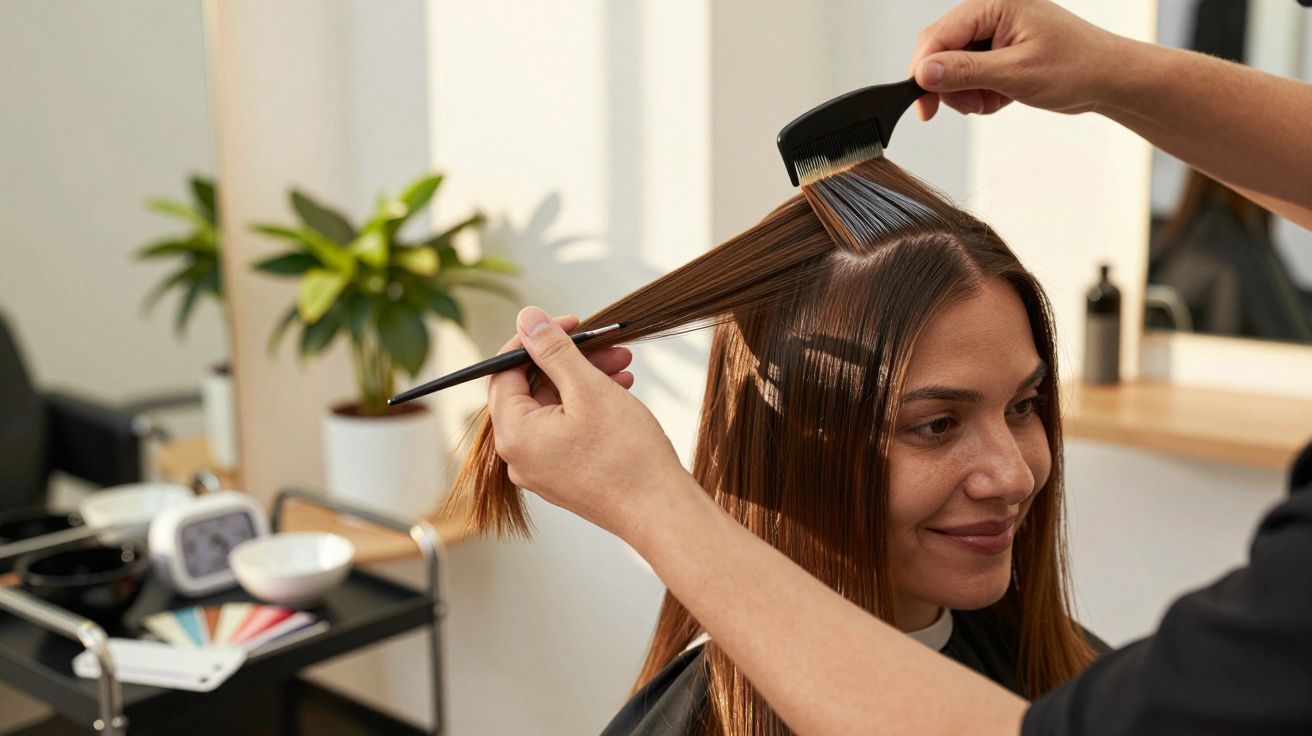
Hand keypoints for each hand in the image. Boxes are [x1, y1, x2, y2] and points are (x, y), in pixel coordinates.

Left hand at [486, 306, 691, 536]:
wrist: (660, 512)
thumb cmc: (627, 456)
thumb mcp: (589, 388)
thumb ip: (554, 349)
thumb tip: (527, 319)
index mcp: (514, 434)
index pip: (504, 371)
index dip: (536, 340)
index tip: (570, 323)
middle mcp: (519, 456)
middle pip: (533, 389)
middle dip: (571, 360)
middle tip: (607, 346)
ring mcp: (541, 469)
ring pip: (554, 408)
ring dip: (586, 381)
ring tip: (624, 368)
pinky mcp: (563, 476)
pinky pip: (566, 430)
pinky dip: (589, 407)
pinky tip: (620, 393)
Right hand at [908, 0, 1129, 119]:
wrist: (1108, 78)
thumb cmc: (1076, 66)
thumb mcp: (1015, 73)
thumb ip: (965, 72)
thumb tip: (923, 72)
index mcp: (994, 4)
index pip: (938, 35)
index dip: (923, 71)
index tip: (922, 105)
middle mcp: (990, 13)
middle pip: (941, 52)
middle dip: (950, 85)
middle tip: (973, 104)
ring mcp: (993, 33)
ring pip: (952, 68)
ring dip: (967, 93)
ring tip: (996, 99)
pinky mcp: (997, 51)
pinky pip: (969, 76)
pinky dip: (980, 94)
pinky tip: (1003, 96)